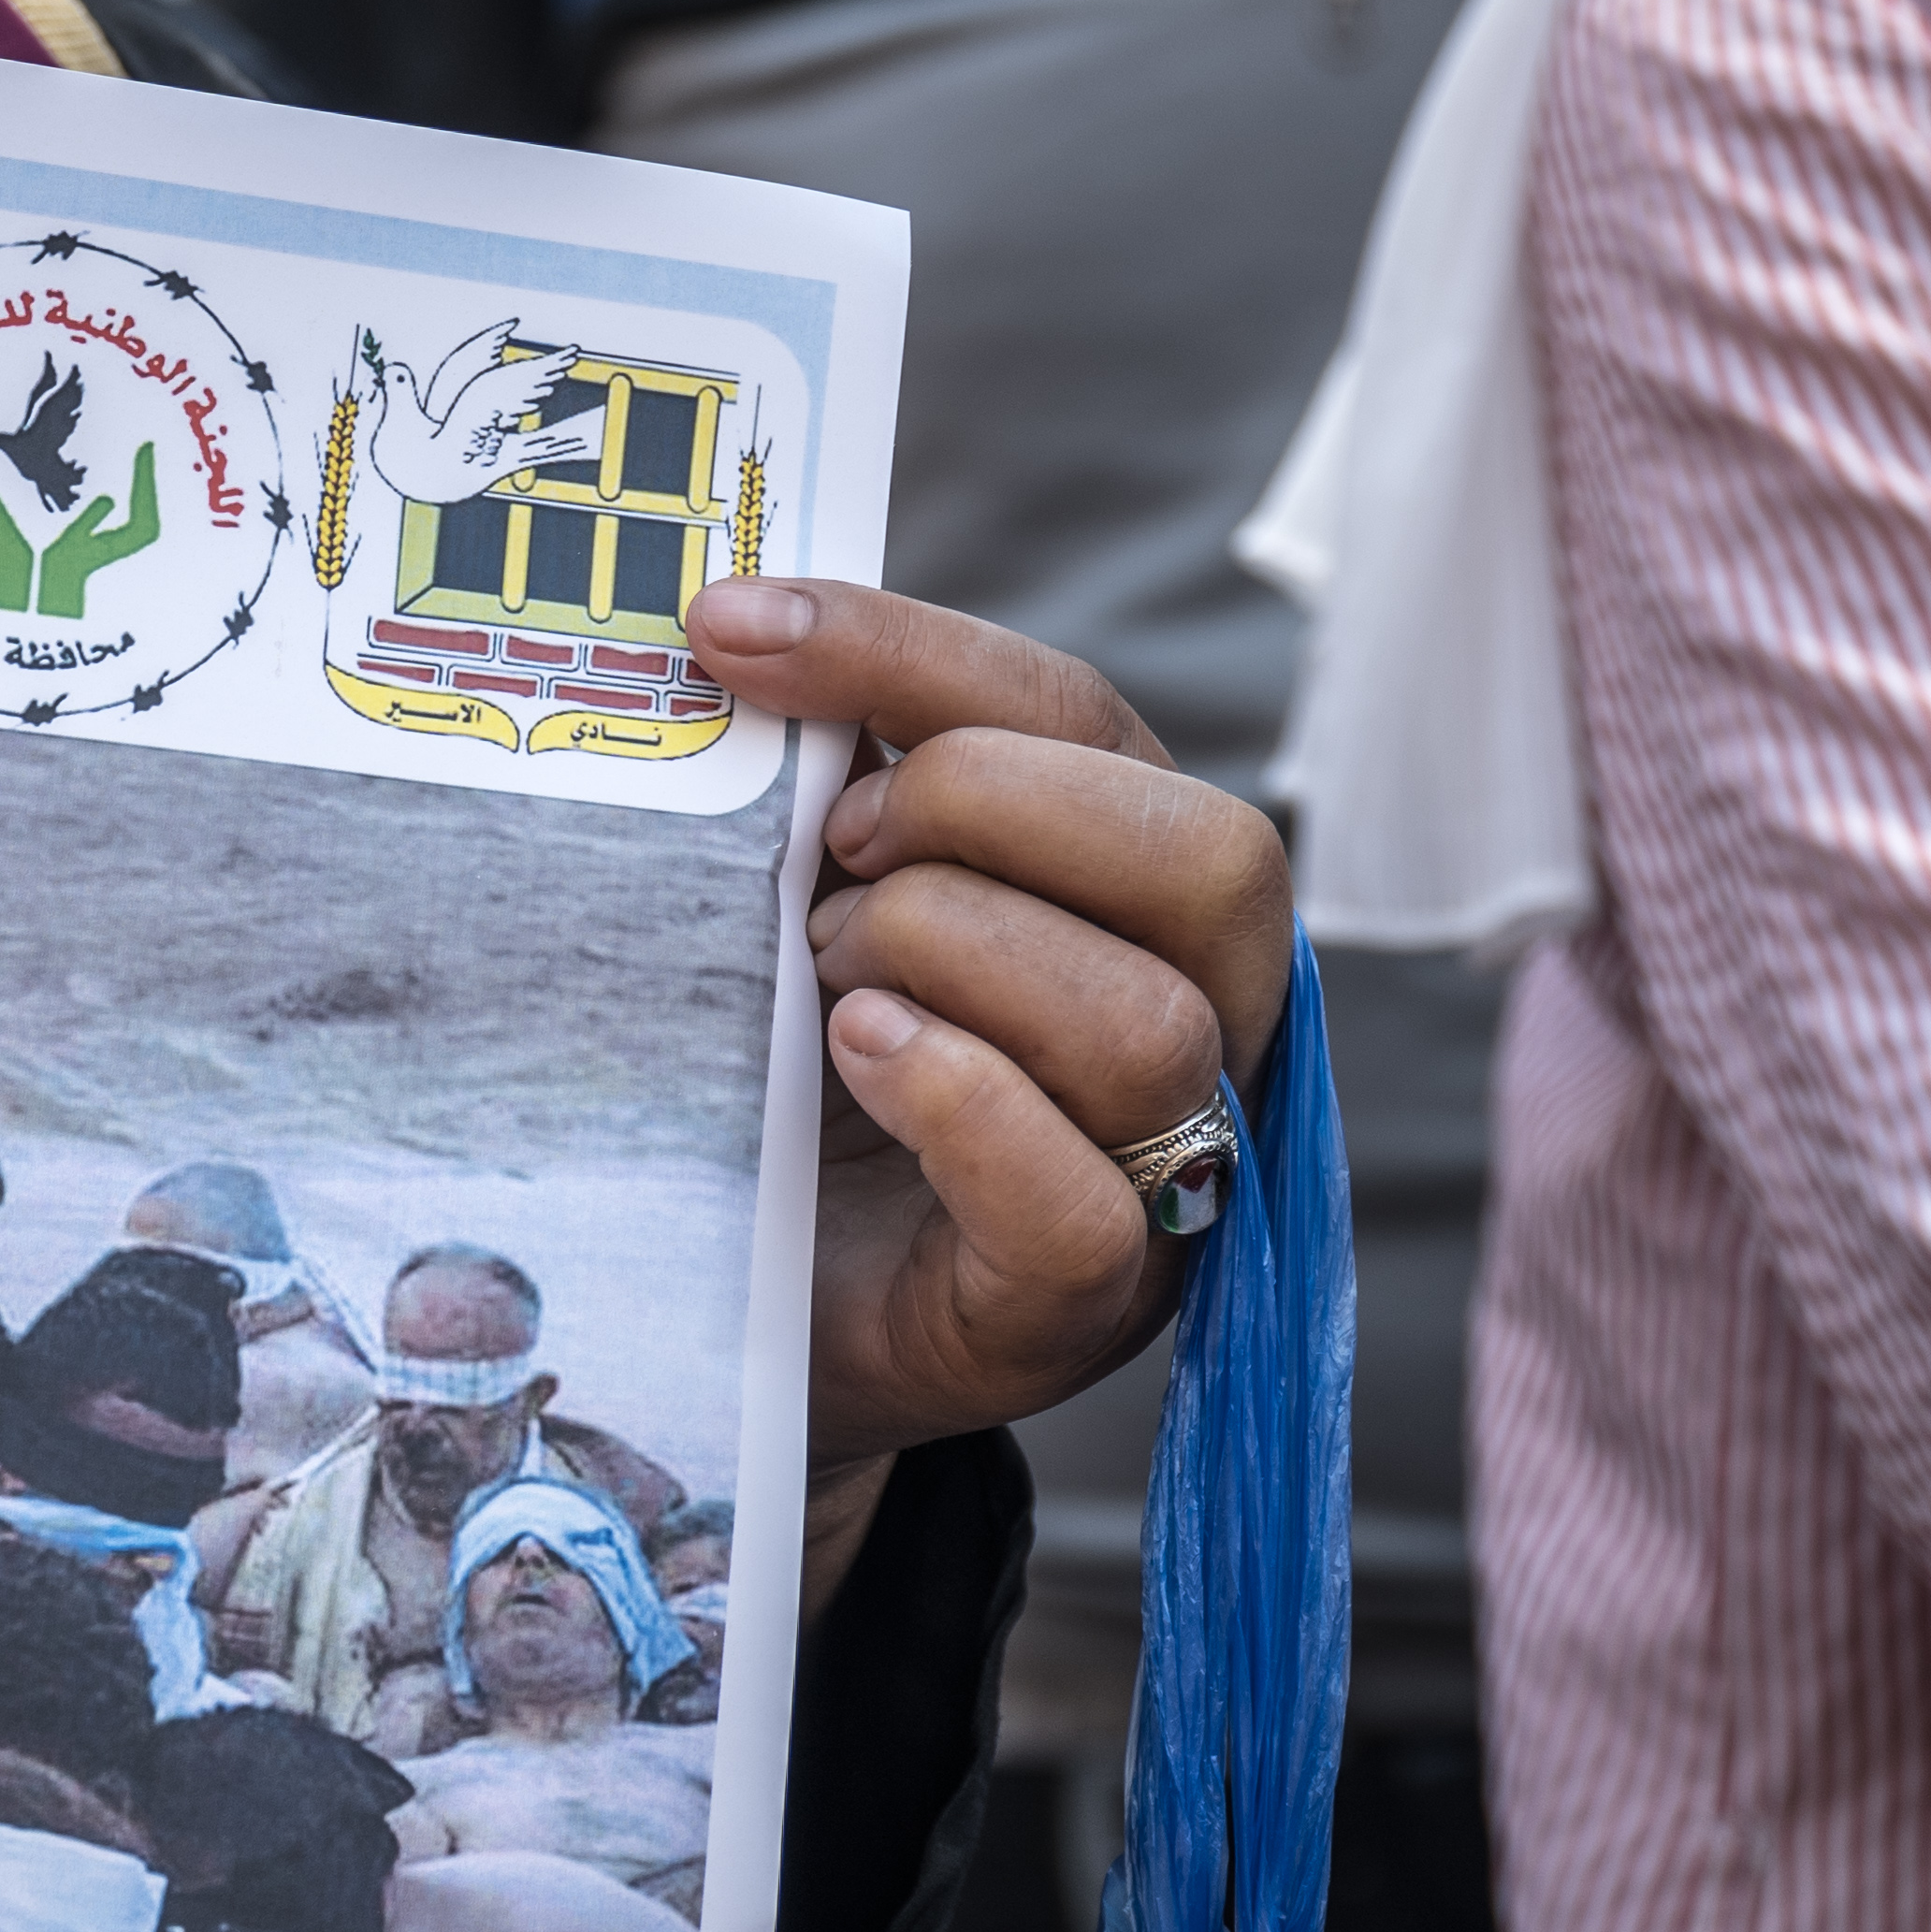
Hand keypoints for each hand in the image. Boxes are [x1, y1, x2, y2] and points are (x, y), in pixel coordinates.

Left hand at [678, 575, 1290, 1618]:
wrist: (733, 1297)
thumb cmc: (784, 1067)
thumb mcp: (799, 899)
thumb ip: (816, 788)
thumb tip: (721, 632)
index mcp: (1132, 883)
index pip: (1080, 716)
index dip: (906, 650)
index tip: (730, 627)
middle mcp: (1198, 1015)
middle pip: (1208, 855)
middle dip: (987, 808)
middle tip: (830, 844)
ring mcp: (1160, 1172)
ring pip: (1151, 1023)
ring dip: (954, 957)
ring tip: (820, 976)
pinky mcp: (1079, 1304)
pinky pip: (1082, 1203)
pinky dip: (965, 1103)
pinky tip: (859, 1054)